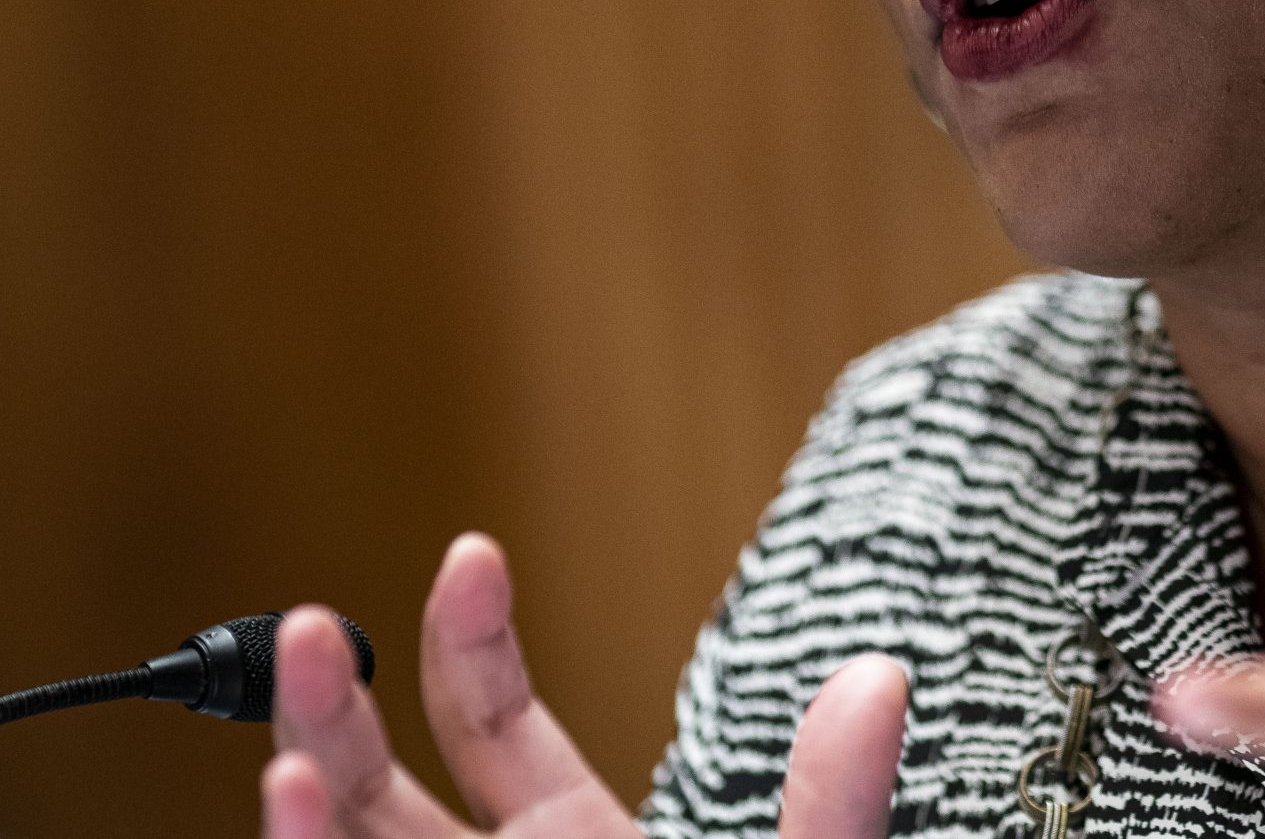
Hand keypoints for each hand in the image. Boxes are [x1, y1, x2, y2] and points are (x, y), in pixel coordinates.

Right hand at [261, 533, 906, 838]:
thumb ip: (832, 805)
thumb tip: (880, 678)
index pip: (491, 725)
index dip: (470, 638)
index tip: (470, 554)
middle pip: (379, 794)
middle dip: (333, 711)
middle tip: (312, 634)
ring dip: (303, 820)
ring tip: (284, 773)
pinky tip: (294, 838)